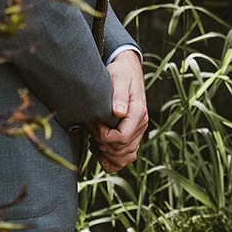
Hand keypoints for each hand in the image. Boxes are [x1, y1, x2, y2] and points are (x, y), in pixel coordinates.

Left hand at [90, 49, 147, 173]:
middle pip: (121, 150)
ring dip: (107, 154)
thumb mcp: (119, 79)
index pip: (121, 138)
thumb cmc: (121, 73)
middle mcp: (141, 125)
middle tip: (90, 130)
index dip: (103, 136)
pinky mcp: (132, 135)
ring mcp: (138, 132)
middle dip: (102, 144)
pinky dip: (112, 160)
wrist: (128, 71)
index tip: (93, 124)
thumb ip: (119, 95)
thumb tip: (118, 112)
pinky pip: (126, 158)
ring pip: (125, 158)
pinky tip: (99, 149)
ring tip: (94, 140)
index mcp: (138, 113)